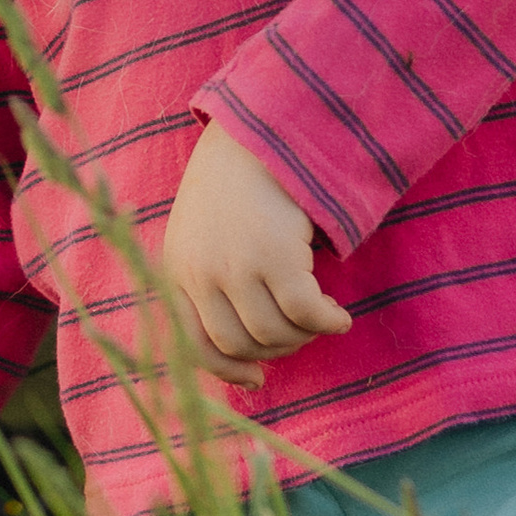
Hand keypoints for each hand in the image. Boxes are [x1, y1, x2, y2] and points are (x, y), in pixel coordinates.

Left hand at [158, 120, 352, 387]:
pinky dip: (329, 323)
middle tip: (298, 334)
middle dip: (275, 349)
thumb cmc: (234, 189)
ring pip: (275, 334)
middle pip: (240, 343)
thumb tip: (243, 359)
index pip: (194, 344)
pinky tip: (340, 317)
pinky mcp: (277, 258)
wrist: (259, 136)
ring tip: (319, 317)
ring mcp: (236, 268)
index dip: (227, 370)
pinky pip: (307, 316)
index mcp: (175, 271)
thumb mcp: (202, 238)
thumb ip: (208, 286)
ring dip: (304, 336)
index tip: (257, 379)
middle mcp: (200, 274)